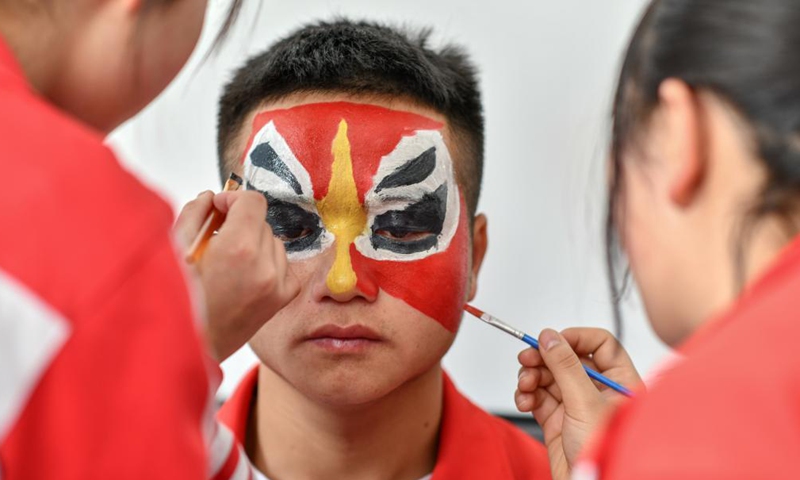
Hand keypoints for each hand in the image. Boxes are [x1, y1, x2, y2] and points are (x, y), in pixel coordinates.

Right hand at [176, 191, 299, 361]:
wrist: (191, 349)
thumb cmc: (176, 304)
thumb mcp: (174, 251)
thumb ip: (194, 215)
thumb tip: (209, 198)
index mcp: (238, 249)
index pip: (253, 201)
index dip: (233, 199)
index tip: (219, 208)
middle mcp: (265, 265)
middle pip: (262, 221)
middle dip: (239, 223)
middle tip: (215, 238)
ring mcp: (277, 284)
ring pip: (274, 243)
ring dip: (254, 243)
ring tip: (227, 262)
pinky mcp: (282, 299)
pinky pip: (283, 265)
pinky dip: (267, 264)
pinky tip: (243, 275)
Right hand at [515, 328, 641, 479]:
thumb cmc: (605, 454)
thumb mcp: (585, 403)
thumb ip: (565, 366)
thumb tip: (550, 337)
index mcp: (620, 383)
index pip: (601, 345)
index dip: (575, 338)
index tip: (552, 339)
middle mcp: (598, 392)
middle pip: (568, 359)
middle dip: (544, 358)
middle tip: (527, 358)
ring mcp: (577, 406)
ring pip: (549, 377)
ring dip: (532, 377)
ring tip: (525, 385)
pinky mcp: (558, 421)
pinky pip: (538, 397)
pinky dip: (527, 395)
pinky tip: (525, 401)